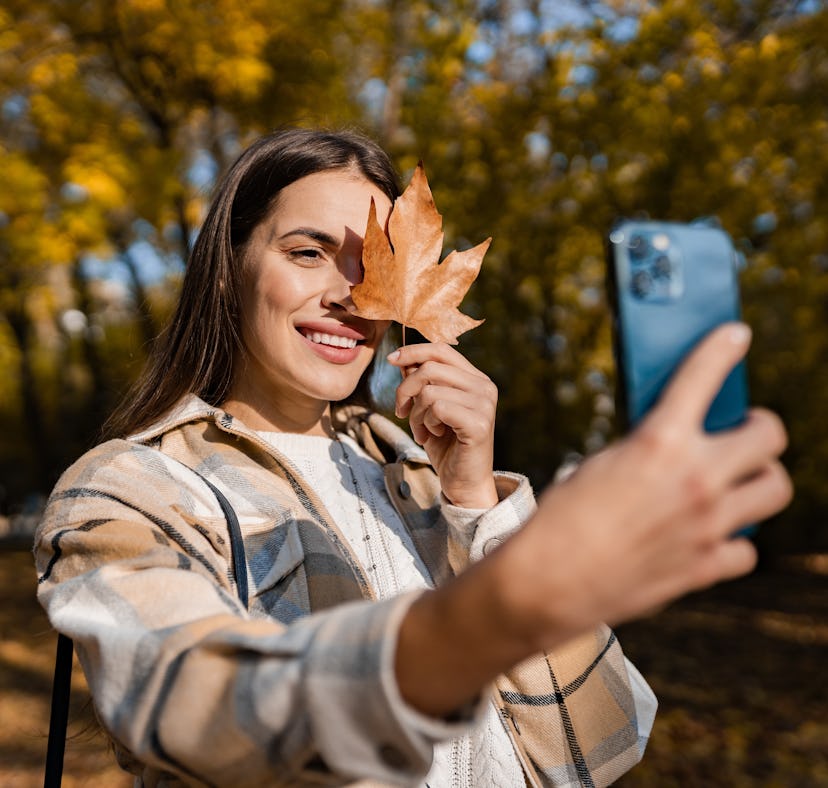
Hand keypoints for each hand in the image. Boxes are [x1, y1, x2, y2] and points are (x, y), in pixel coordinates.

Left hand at [387, 342, 497, 507]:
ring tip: (422, 430)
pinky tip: (433, 435)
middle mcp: (484, 387)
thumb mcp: (427, 409)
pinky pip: (437, 408)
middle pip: (430, 368)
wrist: (463, 483)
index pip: (442, 350)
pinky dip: (426, 423)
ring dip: (416, 413)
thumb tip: (402, 359)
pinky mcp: (479, 423)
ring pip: (430, 390)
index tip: (391, 359)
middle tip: (402, 412)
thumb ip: (420, 383)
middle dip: (405, 390)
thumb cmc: (446, 446)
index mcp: (475, 379)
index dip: (413, 351)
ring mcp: (484, 404)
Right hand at [497, 322, 792, 649]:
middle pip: (770, 436)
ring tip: (739, 480)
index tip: (735, 335)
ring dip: (761, 478)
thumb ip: (647, 447)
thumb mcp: (600, 463)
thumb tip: (677, 440)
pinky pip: (746, 547)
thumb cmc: (564, 517)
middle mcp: (696, 478)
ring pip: (775, 489)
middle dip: (761, 427)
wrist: (551, 581)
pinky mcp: (706, 566)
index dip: (722, 347)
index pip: (702, 376)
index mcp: (659, 442)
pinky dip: (733, 540)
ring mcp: (709, 525)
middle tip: (744, 430)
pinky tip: (712, 535)